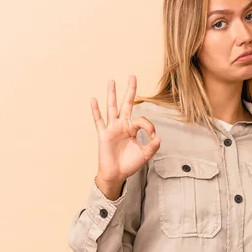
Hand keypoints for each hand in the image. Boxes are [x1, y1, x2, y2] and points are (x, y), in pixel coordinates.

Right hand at [91, 76, 160, 196]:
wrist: (116, 174)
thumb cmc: (129, 164)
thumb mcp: (145, 155)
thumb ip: (152, 146)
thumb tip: (158, 137)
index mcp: (132, 128)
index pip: (142, 120)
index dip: (149, 126)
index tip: (153, 136)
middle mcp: (122, 125)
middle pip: (126, 104)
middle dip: (130, 91)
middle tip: (132, 77)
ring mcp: (112, 128)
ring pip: (112, 108)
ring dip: (112, 94)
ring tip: (111, 81)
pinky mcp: (103, 134)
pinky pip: (99, 121)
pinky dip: (96, 111)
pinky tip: (93, 100)